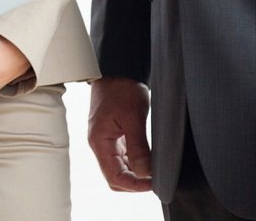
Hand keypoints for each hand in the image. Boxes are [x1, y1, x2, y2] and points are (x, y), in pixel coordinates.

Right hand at [87, 77, 152, 191]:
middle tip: (156, 179)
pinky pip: (122, 158)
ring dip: (136, 174)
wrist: (116, 71)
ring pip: (119, 169)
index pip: (114, 177)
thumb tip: (145, 173)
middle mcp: (100, 145)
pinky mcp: (113, 136)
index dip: (135, 186)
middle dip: (135, 183)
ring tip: (155, 170)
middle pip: (115, 177)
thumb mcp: (132, 117)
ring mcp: (106, 141)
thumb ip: (138, 148)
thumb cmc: (120, 89)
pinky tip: (148, 159)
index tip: (154, 184)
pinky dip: (135, 164)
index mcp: (99, 142)